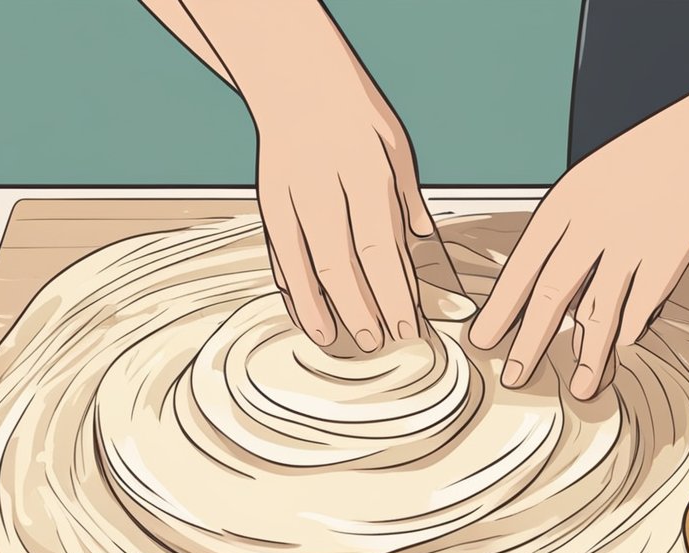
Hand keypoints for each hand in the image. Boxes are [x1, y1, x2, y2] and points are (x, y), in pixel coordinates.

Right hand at [255, 80, 435, 352]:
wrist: (294, 75)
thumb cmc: (353, 112)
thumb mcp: (395, 146)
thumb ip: (406, 201)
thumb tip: (421, 247)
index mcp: (364, 170)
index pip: (380, 246)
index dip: (392, 292)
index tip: (406, 324)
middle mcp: (321, 184)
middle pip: (339, 262)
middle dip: (359, 308)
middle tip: (375, 340)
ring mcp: (288, 193)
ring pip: (301, 263)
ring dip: (318, 307)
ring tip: (335, 338)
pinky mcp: (266, 200)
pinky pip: (278, 252)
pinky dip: (290, 286)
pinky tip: (305, 311)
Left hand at [468, 100, 688, 399]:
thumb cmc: (634, 165)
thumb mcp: (581, 188)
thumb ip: (561, 238)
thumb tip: (541, 292)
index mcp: (564, 205)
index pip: (521, 267)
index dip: (500, 308)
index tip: (483, 338)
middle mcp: (592, 226)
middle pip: (552, 294)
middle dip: (529, 341)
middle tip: (514, 375)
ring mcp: (631, 245)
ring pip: (600, 312)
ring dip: (586, 356)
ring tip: (578, 387)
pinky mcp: (667, 260)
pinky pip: (640, 307)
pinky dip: (628, 330)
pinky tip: (620, 347)